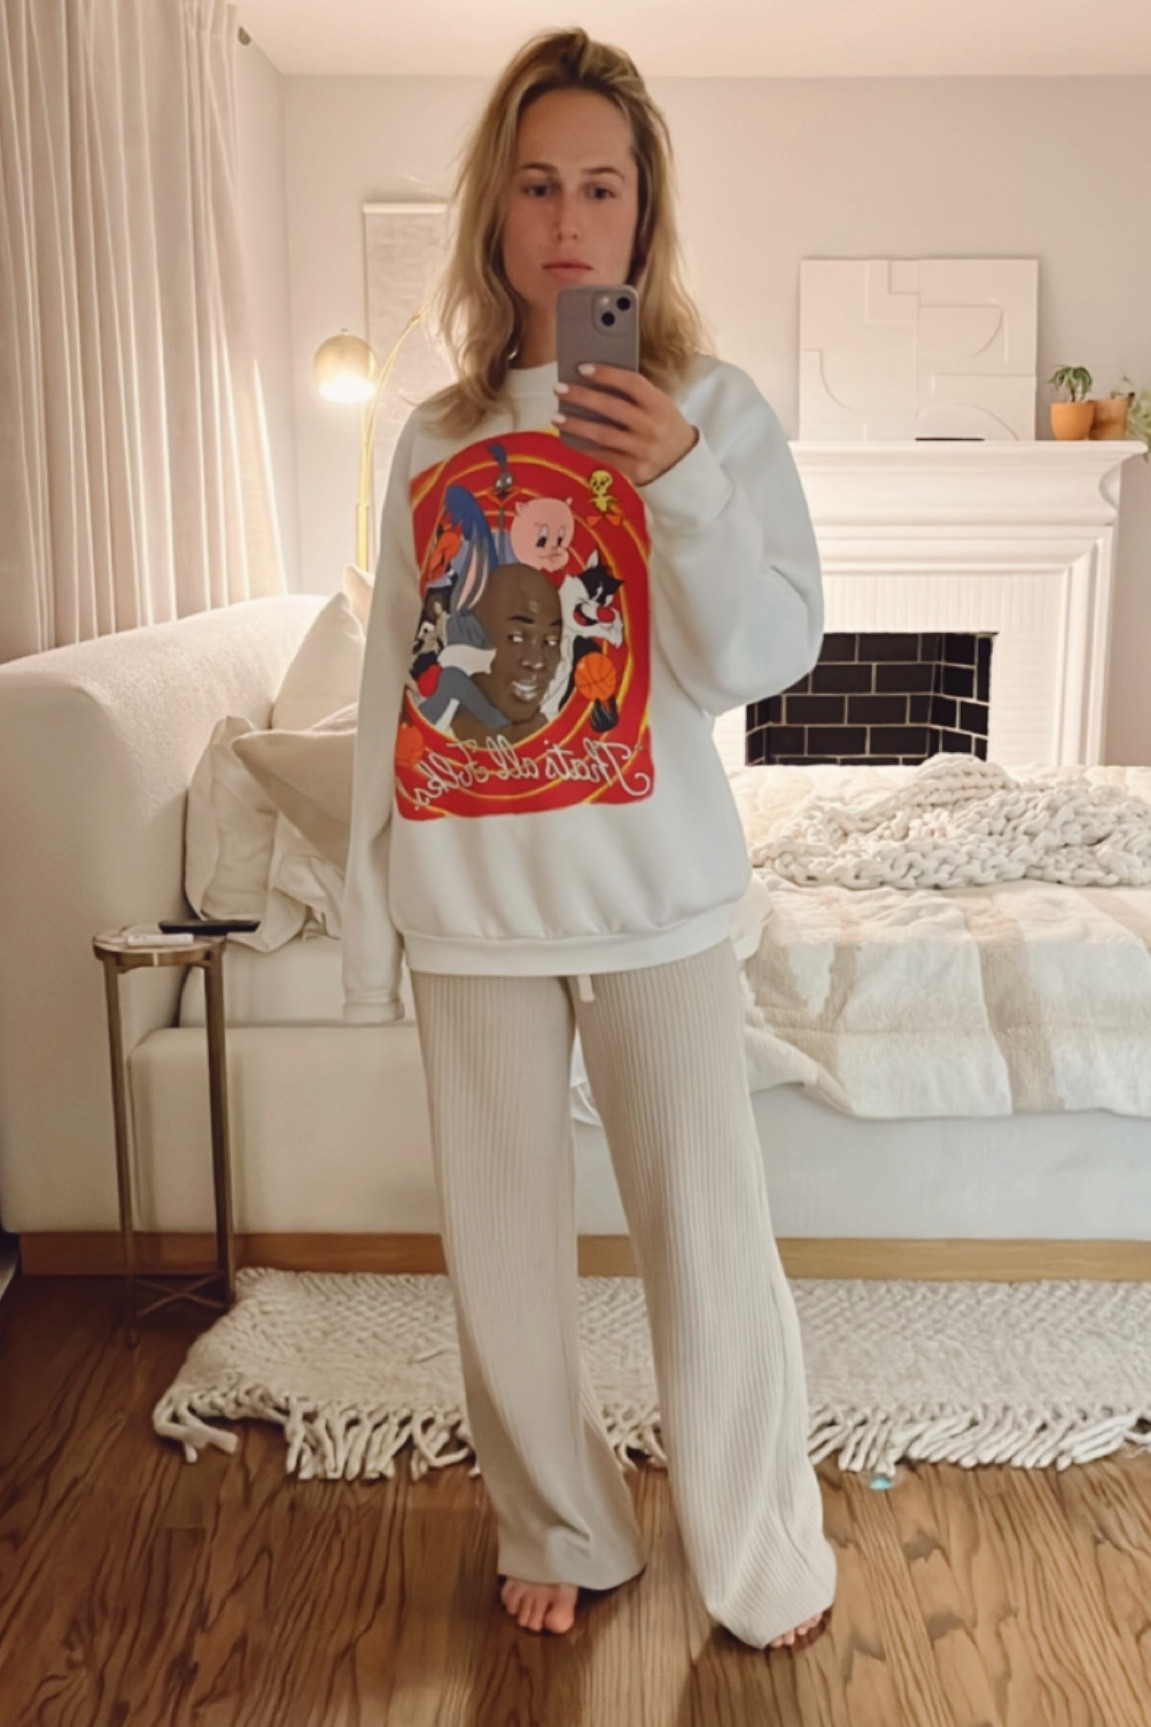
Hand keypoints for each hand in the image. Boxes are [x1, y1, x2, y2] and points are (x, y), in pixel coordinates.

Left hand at [553, 364, 698, 486]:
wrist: (683, 466)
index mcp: (660, 405)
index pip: (632, 383)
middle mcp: (652, 427)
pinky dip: (583, 446)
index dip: (606, 374)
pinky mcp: (634, 469)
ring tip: (556, 416)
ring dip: (576, 424)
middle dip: (582, 397)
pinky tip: (568, 437)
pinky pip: (603, 455)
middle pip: (612, 408)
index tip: (582, 368)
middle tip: (559, 389)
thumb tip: (594, 383)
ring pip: (603, 435)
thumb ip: (635, 396)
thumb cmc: (664, 428)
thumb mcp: (660, 407)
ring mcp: (643, 450)